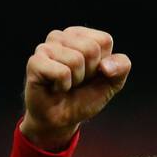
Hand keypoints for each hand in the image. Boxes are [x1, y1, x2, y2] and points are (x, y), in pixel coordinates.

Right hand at [21, 27, 130, 150]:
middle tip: (76, 82)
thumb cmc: (83, 98)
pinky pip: (62, 72)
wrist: (61, 121)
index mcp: (81, 35)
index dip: (102, 65)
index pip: (104, 40)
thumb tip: (106, 66)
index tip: (90, 76)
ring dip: (75, 82)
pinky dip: (63, 86)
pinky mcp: (35, 62)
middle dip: (88, 73)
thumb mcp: (110, 84)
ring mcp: (46, 47)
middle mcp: (62, 36)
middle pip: (91, 49)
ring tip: (65, 85)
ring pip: (76, 60)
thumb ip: (121, 67)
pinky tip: (55, 88)